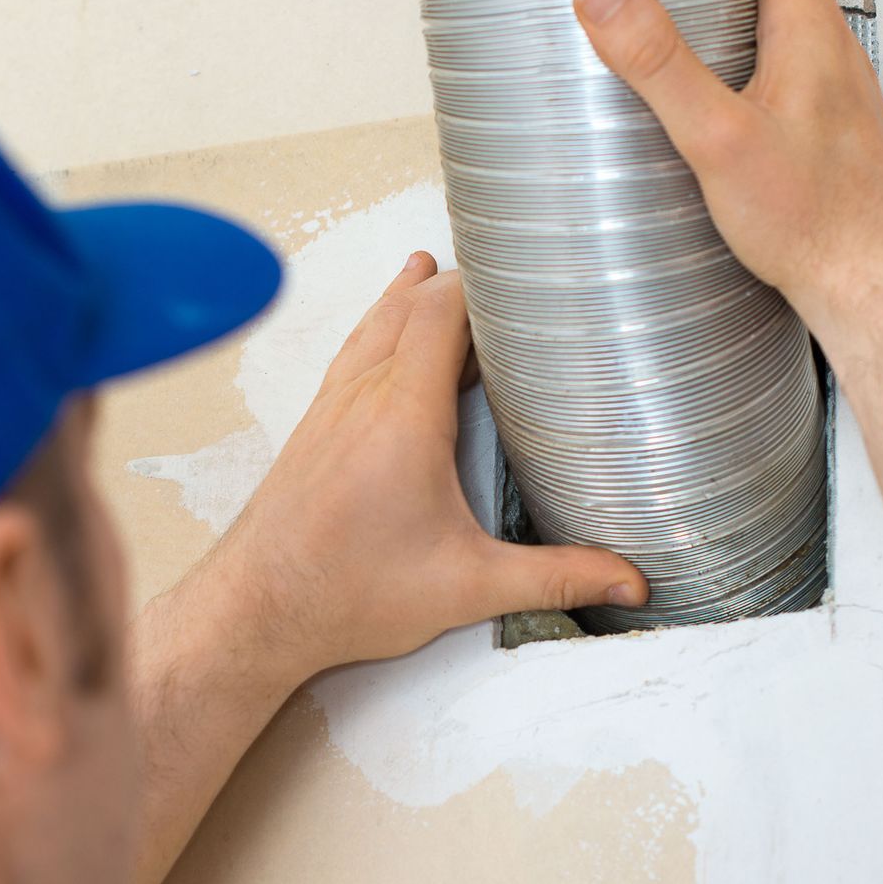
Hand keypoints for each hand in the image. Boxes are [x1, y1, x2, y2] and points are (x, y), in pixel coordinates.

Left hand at [205, 254, 646, 685]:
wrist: (255, 612)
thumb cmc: (346, 596)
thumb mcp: (468, 588)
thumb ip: (555, 579)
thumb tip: (627, 582)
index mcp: (405, 417)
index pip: (443, 313)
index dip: (483, 283)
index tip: (524, 272)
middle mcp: (363, 399)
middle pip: (410, 308)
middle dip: (458, 286)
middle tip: (502, 275)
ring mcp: (330, 409)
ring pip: (373, 327)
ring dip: (409, 298)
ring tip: (434, 270)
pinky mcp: (310, 429)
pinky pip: (349, 356)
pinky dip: (376, 331)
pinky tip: (379, 336)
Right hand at [571, 0, 882, 368]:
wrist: (874, 289)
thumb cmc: (814, 222)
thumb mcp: (717, 138)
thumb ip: (659, 63)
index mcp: (809, 31)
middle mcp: (834, 54)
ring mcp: (839, 98)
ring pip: (785, 32)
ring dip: (736, 17)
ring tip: (677, 29)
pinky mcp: (834, 141)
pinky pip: (789, 81)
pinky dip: (750, 70)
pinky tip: (717, 112)